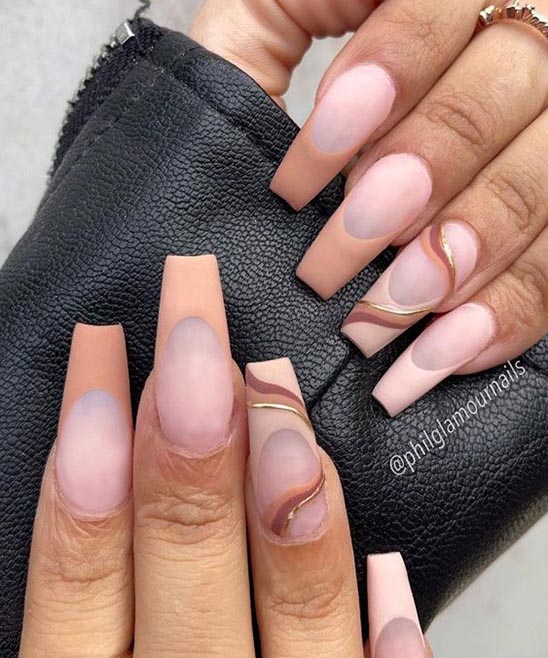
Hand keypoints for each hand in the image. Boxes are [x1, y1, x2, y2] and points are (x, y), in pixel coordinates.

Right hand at [18, 255, 432, 656]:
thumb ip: (81, 608)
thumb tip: (84, 460)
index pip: (79, 582)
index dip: (86, 465)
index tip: (103, 358)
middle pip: (182, 578)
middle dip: (188, 441)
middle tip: (197, 332)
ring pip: (292, 629)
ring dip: (284, 513)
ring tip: (277, 406)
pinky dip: (386, 644)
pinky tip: (394, 568)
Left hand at [190, 0, 547, 414]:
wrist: (348, 139)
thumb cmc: (289, 86)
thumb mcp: (270, 29)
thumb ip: (280, 17)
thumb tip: (294, 55)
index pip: (434, 17)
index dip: (374, 92)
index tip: (295, 181)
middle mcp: (523, 49)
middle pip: (495, 102)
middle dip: (409, 188)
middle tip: (325, 267)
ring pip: (538, 190)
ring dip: (458, 264)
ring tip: (378, 320)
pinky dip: (505, 315)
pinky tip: (441, 352)